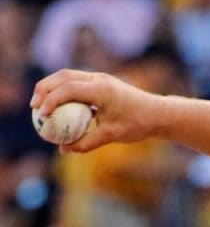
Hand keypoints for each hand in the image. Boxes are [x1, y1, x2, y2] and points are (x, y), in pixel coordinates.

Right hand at [31, 69, 162, 153]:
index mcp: (101, 89)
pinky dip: (63, 90)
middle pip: (62, 77)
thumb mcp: (112, 136)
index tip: (41, 114)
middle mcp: (99, 79)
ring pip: (68, 76)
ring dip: (52, 87)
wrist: (159, 114)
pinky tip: (57, 106)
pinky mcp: (101, 83)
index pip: (68, 89)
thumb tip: (63, 150)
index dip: (51, 100)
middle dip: (44, 89)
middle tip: (34, 107)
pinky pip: (76, 82)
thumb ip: (86, 142)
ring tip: (40, 105)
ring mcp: (100, 79)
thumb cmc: (138, 124)